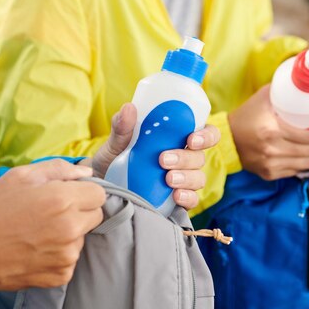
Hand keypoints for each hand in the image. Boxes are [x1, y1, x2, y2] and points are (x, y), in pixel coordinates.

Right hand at [0, 159, 105, 291]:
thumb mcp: (20, 177)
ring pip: (83, 238)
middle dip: (79, 212)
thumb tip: (88, 172)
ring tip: (38, 234)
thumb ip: (59, 169)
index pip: (99, 194)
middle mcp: (71, 228)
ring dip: (69, 234)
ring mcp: (68, 254)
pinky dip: (59, 255)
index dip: (83, 193)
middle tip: (51, 214)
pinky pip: (71, 259)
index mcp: (63, 200)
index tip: (67, 196)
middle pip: (96, 216)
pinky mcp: (62, 275)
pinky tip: (36, 250)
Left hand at [88, 103, 219, 209]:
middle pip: (199, 157)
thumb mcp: (115, 143)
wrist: (102, 189)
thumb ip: (122, 127)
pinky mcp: (178, 201)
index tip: (191, 138)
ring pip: (198, 178)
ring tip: (167, 179)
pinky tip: (176, 196)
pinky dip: (187, 197)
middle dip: (185, 158)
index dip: (206, 135)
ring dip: (186, 177)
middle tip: (163, 159)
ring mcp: (183, 181)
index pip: (205, 133)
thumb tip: (129, 107)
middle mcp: (185, 159)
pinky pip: (192, 200)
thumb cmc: (114, 161)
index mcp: (177, 139)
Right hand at [229, 85, 308, 180]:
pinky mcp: (269, 174)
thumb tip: (304, 83)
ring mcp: (270, 164)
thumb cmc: (246, 115)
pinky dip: (304, 163)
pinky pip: (295, 171)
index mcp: (271, 130)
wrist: (225, 139)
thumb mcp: (263, 97)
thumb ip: (282, 89)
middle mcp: (272, 150)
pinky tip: (306, 154)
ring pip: (307, 164)